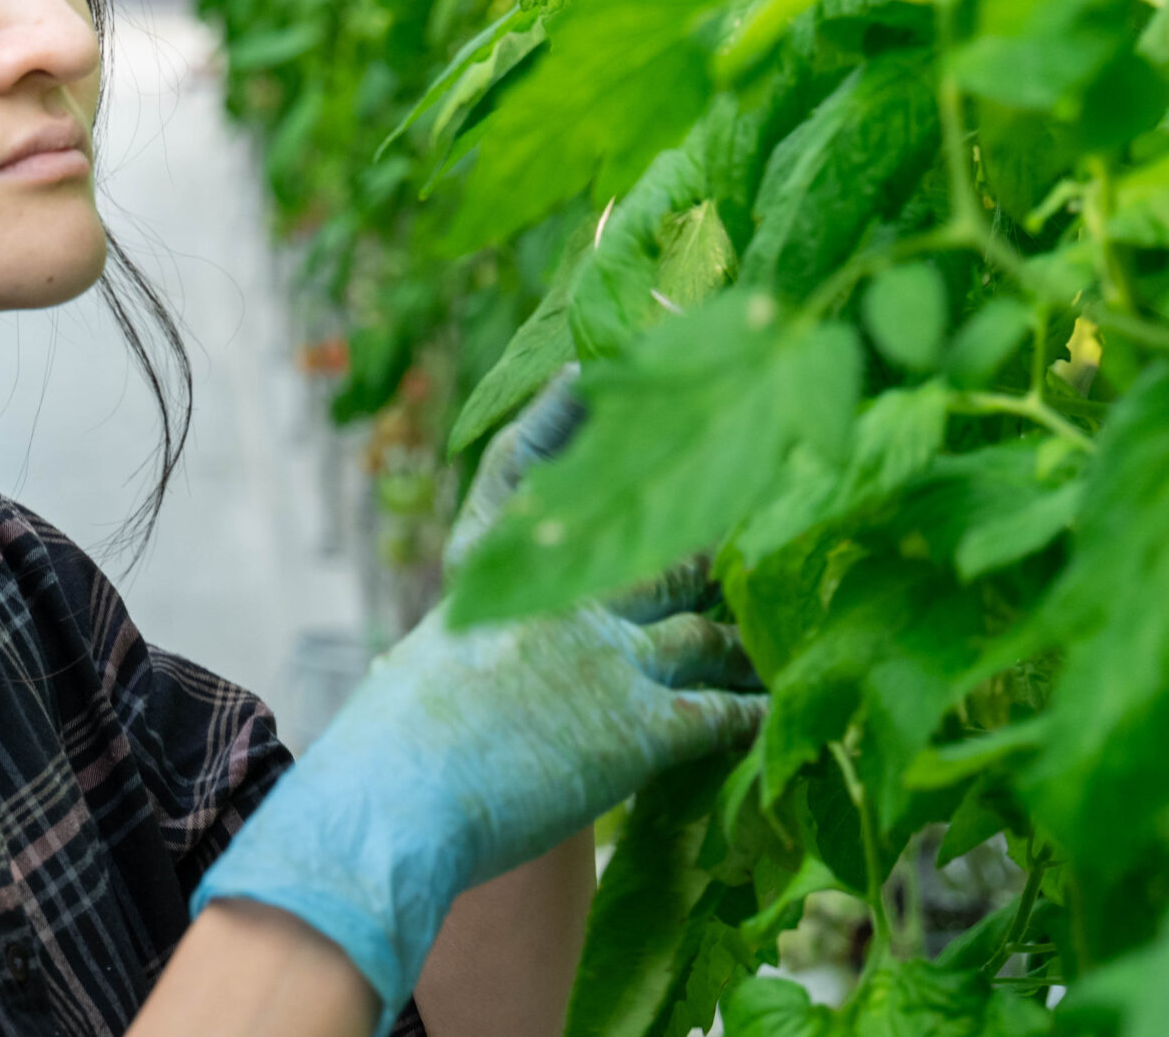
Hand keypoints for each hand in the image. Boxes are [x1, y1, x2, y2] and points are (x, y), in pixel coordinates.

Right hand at [190, 374, 764, 1031]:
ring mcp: (609, 654)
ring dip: (744, 639)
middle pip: (653, 553)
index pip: (527, 474)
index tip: (587, 371)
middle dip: (702, 549)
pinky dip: (754, 712)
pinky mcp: (643, 723)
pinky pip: (721, 711)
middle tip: (747, 536)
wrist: (402, 796)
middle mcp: (563, 597)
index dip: (559, 420)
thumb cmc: (386, 748)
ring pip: (703, 631)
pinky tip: (780, 713)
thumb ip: (452, 652)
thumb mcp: (417, 670)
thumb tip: (419, 665)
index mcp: (494, 575)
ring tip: (781, 634)